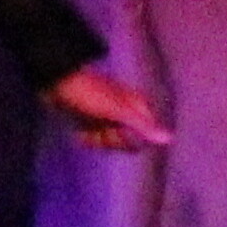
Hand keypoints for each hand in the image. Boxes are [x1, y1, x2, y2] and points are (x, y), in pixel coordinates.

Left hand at [46, 67, 171, 151]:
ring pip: (109, 142)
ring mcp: (108, 118)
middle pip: (127, 142)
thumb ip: (143, 126)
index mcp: (137, 107)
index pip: (147, 135)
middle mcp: (125, 113)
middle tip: (101, 129)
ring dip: (96, 140)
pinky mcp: (92, 123)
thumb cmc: (90, 95)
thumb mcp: (117, 111)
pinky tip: (79, 132)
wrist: (56, 84)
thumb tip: (169, 140)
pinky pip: (95, 140)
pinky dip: (86, 139)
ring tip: (86, 129)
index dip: (134, 139)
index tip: (120, 132)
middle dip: (112, 141)